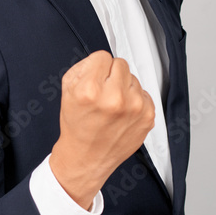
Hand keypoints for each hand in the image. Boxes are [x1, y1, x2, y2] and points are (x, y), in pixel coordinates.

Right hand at [49, 50, 154, 209]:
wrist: (87, 158)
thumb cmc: (78, 127)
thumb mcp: (67, 91)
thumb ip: (83, 67)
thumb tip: (102, 59)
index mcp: (91, 91)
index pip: (102, 56)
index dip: (96, 67)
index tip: (94, 79)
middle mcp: (115, 99)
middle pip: (120, 64)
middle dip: (111, 75)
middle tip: (103, 92)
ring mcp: (134, 108)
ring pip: (133, 78)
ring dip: (124, 88)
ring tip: (112, 106)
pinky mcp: (148, 116)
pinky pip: (144, 93)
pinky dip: (134, 100)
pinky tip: (123, 113)